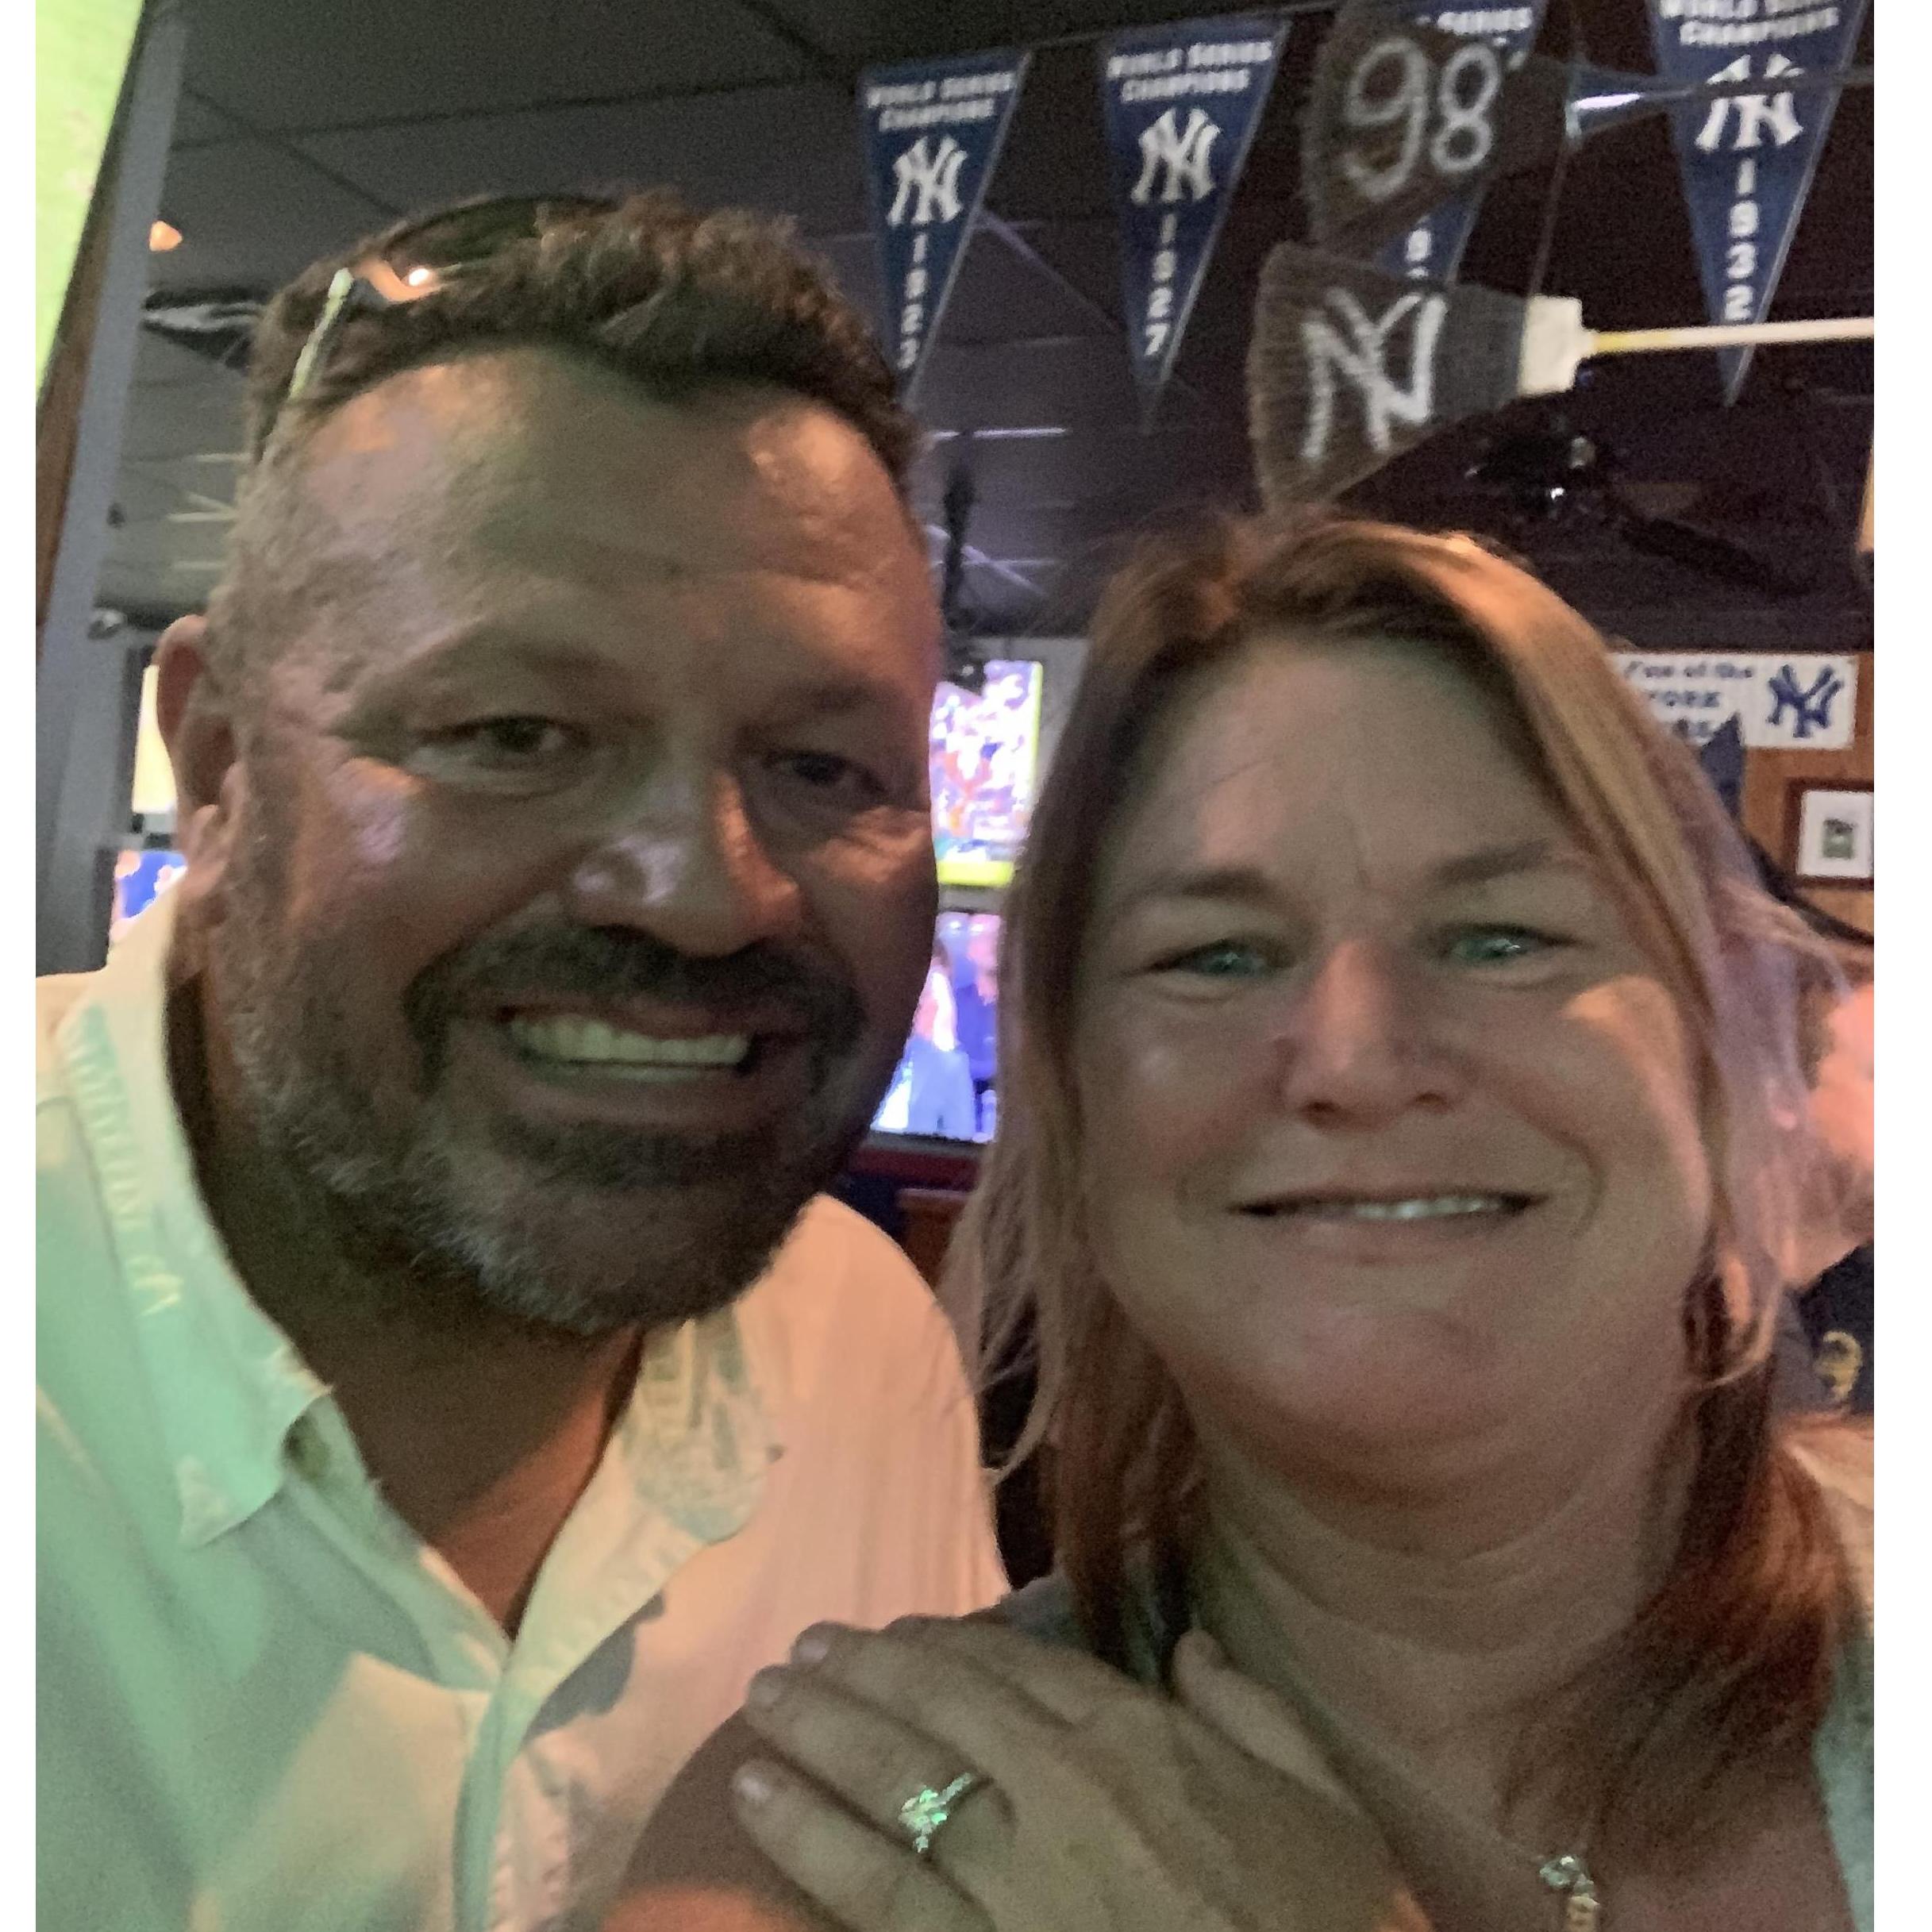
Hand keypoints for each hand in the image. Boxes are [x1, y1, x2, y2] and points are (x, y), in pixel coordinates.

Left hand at [729, 1616, 1428, 1931]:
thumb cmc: (1330, 1928)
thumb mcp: (1327, 1804)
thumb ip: (1253, 1710)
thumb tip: (1194, 1646)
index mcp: (1139, 1741)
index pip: (1018, 1667)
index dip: (943, 1645)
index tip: (896, 1632)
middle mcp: (1061, 1791)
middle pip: (937, 1710)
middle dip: (860, 1674)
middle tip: (800, 1652)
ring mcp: (1012, 1880)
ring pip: (891, 1783)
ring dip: (815, 1735)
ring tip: (762, 1705)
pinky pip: (876, 1890)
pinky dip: (807, 1837)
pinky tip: (756, 1800)